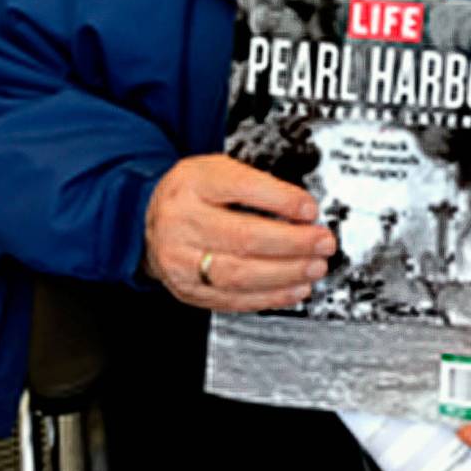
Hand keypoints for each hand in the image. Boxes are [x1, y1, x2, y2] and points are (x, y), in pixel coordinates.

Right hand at [144, 154, 335, 311]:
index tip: (310, 209)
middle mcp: (183, 221)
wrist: (147, 219)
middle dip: (292, 243)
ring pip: (238, 274)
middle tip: (323, 242)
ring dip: (285, 274)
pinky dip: (269, 297)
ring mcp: (181, 260)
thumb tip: (302, 210)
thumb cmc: (193, 193)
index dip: (281, 200)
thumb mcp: (219, 170)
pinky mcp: (187, 289)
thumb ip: (258, 185)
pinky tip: (294, 289)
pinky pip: (232, 299)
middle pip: (243, 237)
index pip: (241, 188)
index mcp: (194, 183)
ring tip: (314, 267)